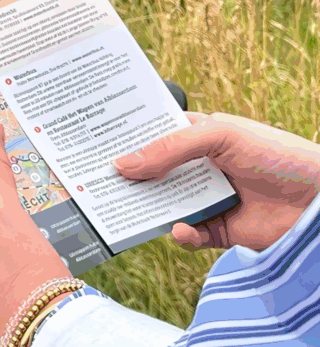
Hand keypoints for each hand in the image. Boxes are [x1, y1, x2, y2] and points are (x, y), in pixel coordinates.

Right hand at [114, 111, 319, 251]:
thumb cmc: (275, 153)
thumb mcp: (218, 137)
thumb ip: (169, 150)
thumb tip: (122, 164)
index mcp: (197, 134)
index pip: (153, 134)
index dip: (126, 137)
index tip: (94, 141)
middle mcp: (199, 166)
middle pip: (153, 171)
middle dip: (129, 176)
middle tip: (98, 180)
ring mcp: (208, 198)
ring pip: (165, 203)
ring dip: (148, 207)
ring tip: (126, 210)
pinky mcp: (220, 230)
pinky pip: (189, 234)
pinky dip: (181, 234)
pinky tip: (182, 230)